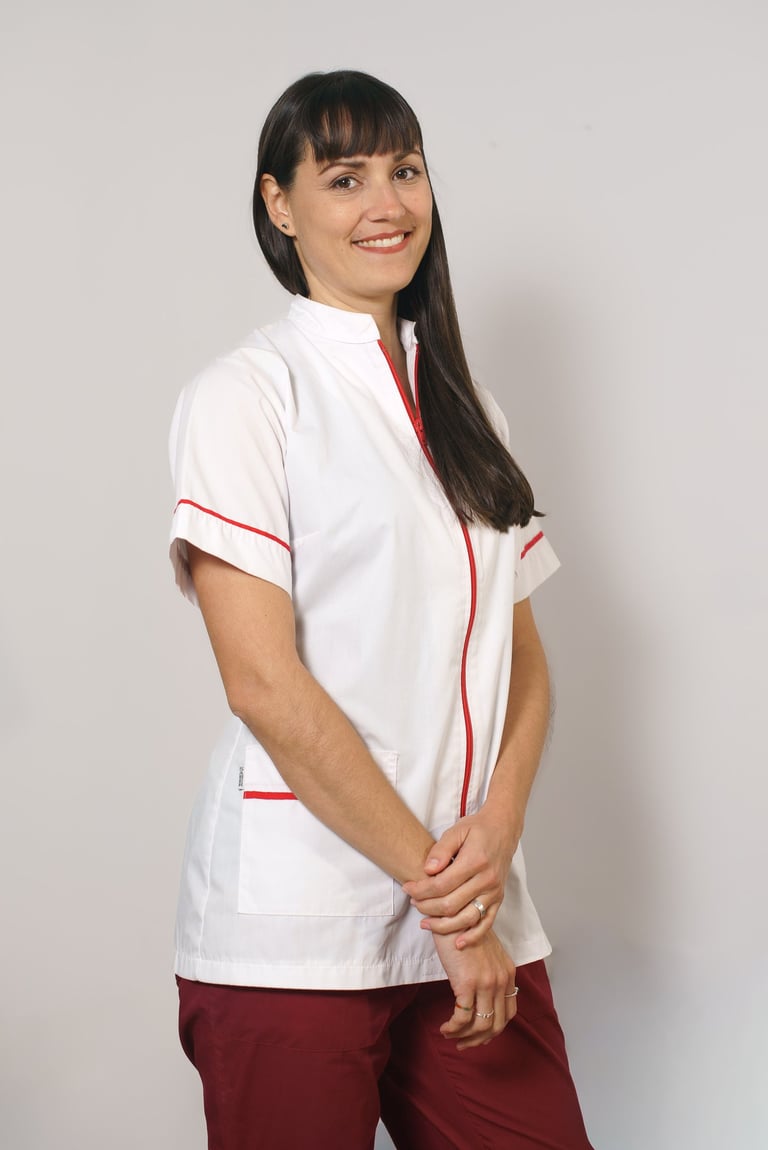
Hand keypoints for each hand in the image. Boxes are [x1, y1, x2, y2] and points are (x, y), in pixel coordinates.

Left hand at [402, 808, 519, 946]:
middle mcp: (487, 880)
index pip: (442, 884)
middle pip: (451, 904)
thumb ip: (441, 850)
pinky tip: (457, 943)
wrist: (503, 829)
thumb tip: (428, 870)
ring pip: (466, 918)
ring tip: (425, 923)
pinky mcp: (498, 900)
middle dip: (427, 907)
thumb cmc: (477, 829)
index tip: (407, 888)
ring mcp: (494, 892)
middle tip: (413, 903)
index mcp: (475, 861)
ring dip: (443, 925)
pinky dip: (472, 936)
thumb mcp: (456, 831)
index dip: (421, 890)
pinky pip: (486, 924)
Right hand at [433, 928, 517, 1049]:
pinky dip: (454, 1027)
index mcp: (507, 972)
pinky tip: (445, 1027)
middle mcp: (501, 979)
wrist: (452, 914)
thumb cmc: (463, 930)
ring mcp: (486, 982)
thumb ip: (488, 971)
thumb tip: (480, 994)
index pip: (508, 1012)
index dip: (494, 1028)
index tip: (479, 1035)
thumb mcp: (485, 952)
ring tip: (451, 1036)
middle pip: (496, 1023)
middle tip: (464, 1043)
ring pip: (481, 1025)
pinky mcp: (467, 982)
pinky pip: (463, 1017)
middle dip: (479, 1039)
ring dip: (465, 1037)